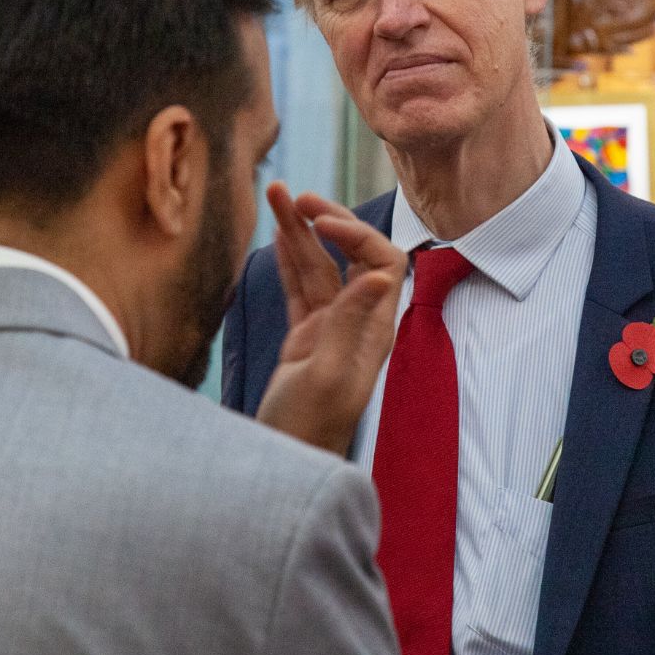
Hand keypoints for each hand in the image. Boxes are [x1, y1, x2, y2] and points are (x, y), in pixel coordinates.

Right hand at [254, 182, 404, 453]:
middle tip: (293, 194)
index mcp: (373, 328)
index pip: (380, 262)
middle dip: (325, 221)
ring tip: (274, 192)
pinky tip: (276, 233)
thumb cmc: (308, 427)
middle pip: (348, 256)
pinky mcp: (305, 337)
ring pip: (316, 266)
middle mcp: (357, 322)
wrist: (287, 462)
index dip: (355, 234)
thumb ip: (348, 323)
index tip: (319, 220)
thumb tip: (376, 275)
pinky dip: (287, 257)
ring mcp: (330, 328)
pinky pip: (298, 286)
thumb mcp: (327, 375)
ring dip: (298, 230)